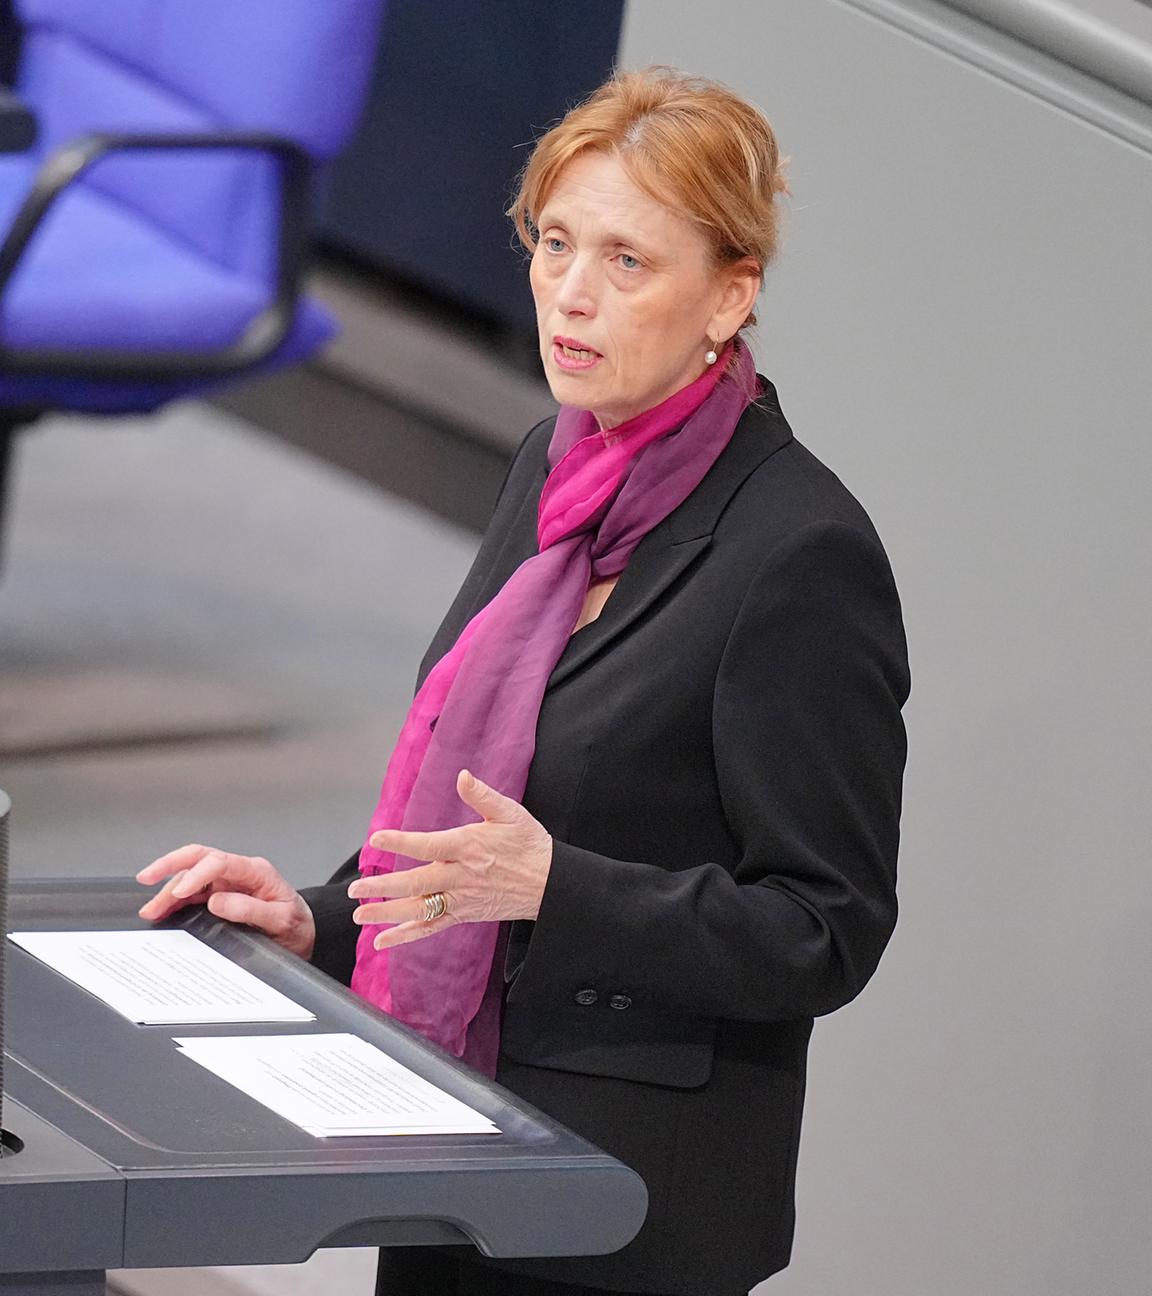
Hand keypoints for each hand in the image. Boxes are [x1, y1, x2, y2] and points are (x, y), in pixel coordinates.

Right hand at [136, 845, 316, 959]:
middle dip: (170, 865)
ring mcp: (229, 882)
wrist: (304, 933)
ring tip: (150, 910)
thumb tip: (218, 901)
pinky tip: (162, 910)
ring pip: (191, 876)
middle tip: (146, 877)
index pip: (219, 862)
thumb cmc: (297, 925)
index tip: (178, 892)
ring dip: (168, 889)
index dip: (195, 875)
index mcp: (256, 871)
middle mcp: (240, 872)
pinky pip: (193, 893)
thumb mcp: (281, 921)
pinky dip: (175, 900)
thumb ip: (251, 910)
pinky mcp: (221, 895)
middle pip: (199, 858)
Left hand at [348, 769, 551, 950]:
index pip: (428, 846)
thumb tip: (462, 776)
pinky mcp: (463, 915)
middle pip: (417, 884)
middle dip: (383, 888)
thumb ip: (483, 796)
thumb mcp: (511, 814)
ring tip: (359, 915)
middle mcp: (461, 876)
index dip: (401, 842)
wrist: (551, 884)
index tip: (376, 839)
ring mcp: (461, 900)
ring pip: (419, 910)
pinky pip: (430, 928)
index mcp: (469, 847)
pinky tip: (382, 941)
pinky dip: (405, 936)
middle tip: (355, 888)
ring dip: (387, 914)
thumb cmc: (530, 845)